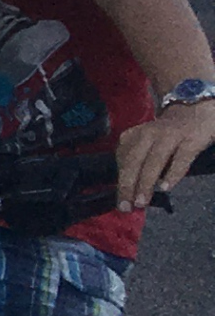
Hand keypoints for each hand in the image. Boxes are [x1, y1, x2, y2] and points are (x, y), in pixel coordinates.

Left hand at [114, 94, 214, 211]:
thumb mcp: (146, 142)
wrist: (195, 108)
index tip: (120, 203)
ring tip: (141, 201)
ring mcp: (170, 135)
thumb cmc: (167, 134)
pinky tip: (165, 187)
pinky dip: (172, 173)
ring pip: (154, 160)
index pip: (123, 161)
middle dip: (128, 185)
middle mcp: (149, 134)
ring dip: (146, 182)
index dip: (121, 183)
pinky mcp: (191, 139)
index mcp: (134, 136)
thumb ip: (138, 161)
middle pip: (134, 161)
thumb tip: (130, 191)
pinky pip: (180, 158)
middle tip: (125, 207)